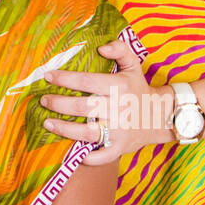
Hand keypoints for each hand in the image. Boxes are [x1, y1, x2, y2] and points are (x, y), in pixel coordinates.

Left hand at [38, 30, 172, 165]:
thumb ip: (120, 49)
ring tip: (46, 122)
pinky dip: (86, 157)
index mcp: (119, 87)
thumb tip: (101, 47)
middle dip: (58, 104)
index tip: (47, 76)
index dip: (64, 78)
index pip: (86, 81)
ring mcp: (119, 131)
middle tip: (43, 101)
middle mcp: (119, 109)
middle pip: (81, 107)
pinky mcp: (120, 148)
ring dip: (63, 129)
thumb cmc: (139, 88)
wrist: (161, 116)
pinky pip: (101, 156)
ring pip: (86, 132)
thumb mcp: (133, 65)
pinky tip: (69, 151)